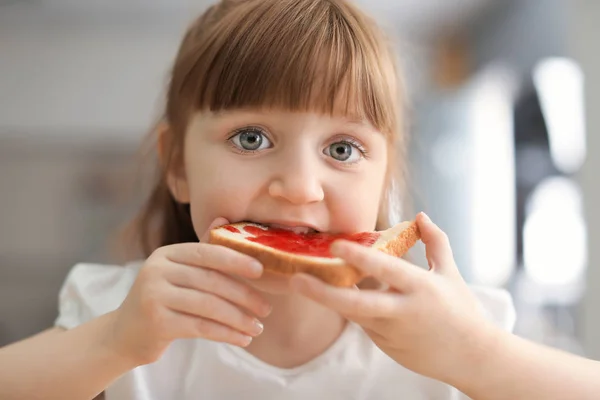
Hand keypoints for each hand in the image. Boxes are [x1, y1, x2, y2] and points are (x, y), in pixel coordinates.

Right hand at [106, 218, 272, 365]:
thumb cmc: (162, 300)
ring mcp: (154, 296)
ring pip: (209, 306)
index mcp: (166, 254)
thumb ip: (201, 251)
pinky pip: (201, 327)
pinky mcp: (157, 322)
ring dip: (239, 318)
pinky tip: (243, 339)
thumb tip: (224, 220)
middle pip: (211, 281)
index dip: (236, 260)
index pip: (206, 252)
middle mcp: (157, 271)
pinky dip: (226, 334)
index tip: (261, 270)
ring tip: (258, 328)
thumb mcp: (177, 273)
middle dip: (244, 295)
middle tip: (266, 309)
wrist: (124, 335)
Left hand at [290, 213, 494, 382]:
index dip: (359, 258)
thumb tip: (420, 215)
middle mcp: (401, 311)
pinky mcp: (385, 346)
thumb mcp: (450, 273)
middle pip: (356, 304)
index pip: (385, 270)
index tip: (335, 245)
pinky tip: (333, 294)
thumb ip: (435, 242)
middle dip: (323, 293)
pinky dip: (350, 309)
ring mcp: (391, 333)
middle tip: (296, 280)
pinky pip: (363, 323)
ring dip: (327, 299)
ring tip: (301, 283)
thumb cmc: (462, 311)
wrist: (472, 358)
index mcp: (420, 288)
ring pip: (353, 314)